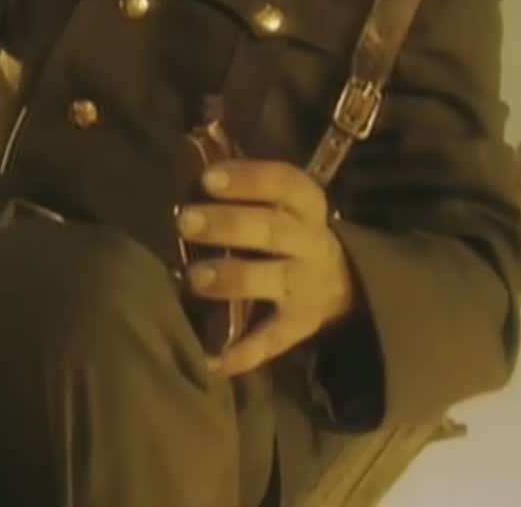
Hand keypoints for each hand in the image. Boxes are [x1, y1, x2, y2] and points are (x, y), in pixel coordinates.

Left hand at [177, 160, 353, 376]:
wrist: (336, 282)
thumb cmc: (285, 230)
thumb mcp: (280, 204)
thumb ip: (243, 190)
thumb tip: (187, 161)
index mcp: (306, 205)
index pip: (285, 183)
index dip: (248, 179)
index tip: (208, 177)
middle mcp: (311, 244)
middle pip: (273, 230)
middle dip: (228, 224)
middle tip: (184, 221)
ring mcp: (306, 287)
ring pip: (274, 279)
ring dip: (233, 277)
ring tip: (194, 276)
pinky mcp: (298, 326)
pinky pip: (271, 340)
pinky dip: (242, 353)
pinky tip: (210, 359)